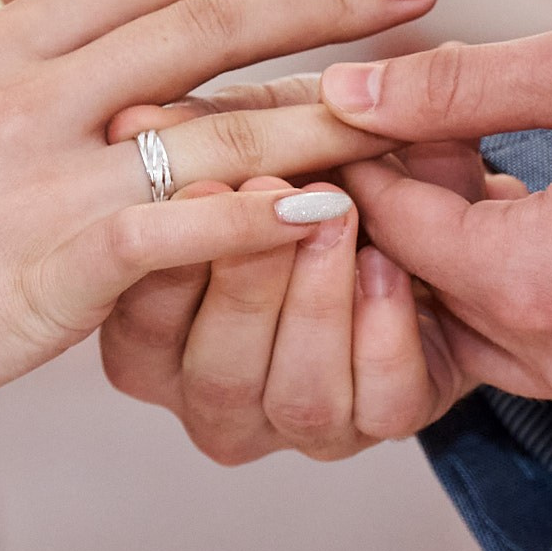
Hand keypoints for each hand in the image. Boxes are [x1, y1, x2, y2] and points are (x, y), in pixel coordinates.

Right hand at [0, 0, 461, 457]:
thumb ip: (23, 103)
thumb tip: (105, 92)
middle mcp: (27, 85)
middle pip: (209, 16)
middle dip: (331, 1)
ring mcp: (41, 169)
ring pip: (220, 115)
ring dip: (332, 108)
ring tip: (417, 112)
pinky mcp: (52, 259)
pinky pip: (187, 223)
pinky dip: (267, 214)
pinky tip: (334, 216)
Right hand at [97, 78, 485, 459]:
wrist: (419, 198)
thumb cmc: (304, 168)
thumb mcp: (250, 140)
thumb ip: (194, 139)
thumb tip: (132, 125)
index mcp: (154, 346)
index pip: (140, 325)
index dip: (174, 259)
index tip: (206, 188)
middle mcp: (215, 402)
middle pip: (218, 374)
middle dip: (250, 281)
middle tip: (281, 196)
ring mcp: (298, 425)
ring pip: (301, 397)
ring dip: (320, 302)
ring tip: (341, 215)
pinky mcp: (379, 423)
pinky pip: (382, 402)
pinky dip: (386, 330)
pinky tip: (389, 265)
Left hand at [321, 17, 551, 412]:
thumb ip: (463, 83)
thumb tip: (348, 92)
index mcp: (532, 283)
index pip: (389, 228)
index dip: (366, 154)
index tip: (371, 95)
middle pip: (421, 286)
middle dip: (410, 202)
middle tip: (432, 116)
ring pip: (476, 324)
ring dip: (463, 245)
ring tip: (490, 154)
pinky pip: (539, 344)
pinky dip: (520, 279)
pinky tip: (550, 201)